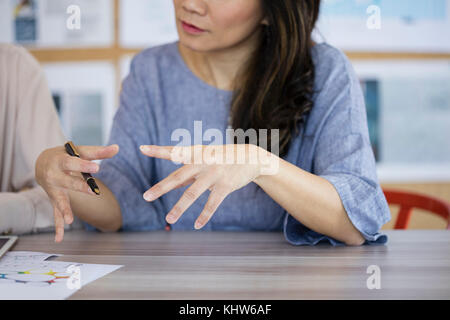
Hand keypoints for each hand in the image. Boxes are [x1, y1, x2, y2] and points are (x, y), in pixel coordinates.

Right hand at [35, 144, 118, 241]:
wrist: (42, 163)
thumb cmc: (66, 155)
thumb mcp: (80, 151)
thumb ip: (98, 151)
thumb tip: (117, 148)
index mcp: (60, 160)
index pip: (73, 162)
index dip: (85, 165)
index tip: (97, 167)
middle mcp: (54, 176)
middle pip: (67, 182)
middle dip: (79, 186)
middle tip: (93, 190)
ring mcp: (53, 190)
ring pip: (59, 200)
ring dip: (64, 210)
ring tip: (70, 221)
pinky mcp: (54, 200)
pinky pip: (55, 214)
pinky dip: (57, 227)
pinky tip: (59, 239)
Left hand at [139, 144, 274, 228]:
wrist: (252, 158)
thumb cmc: (223, 159)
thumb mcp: (206, 159)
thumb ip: (189, 171)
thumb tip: (172, 183)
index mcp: (196, 154)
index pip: (174, 152)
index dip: (158, 150)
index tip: (142, 148)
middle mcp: (203, 162)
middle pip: (178, 176)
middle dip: (161, 188)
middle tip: (145, 197)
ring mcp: (214, 174)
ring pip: (193, 193)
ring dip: (180, 207)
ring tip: (169, 219)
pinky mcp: (225, 185)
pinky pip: (212, 203)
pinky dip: (204, 215)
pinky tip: (197, 225)